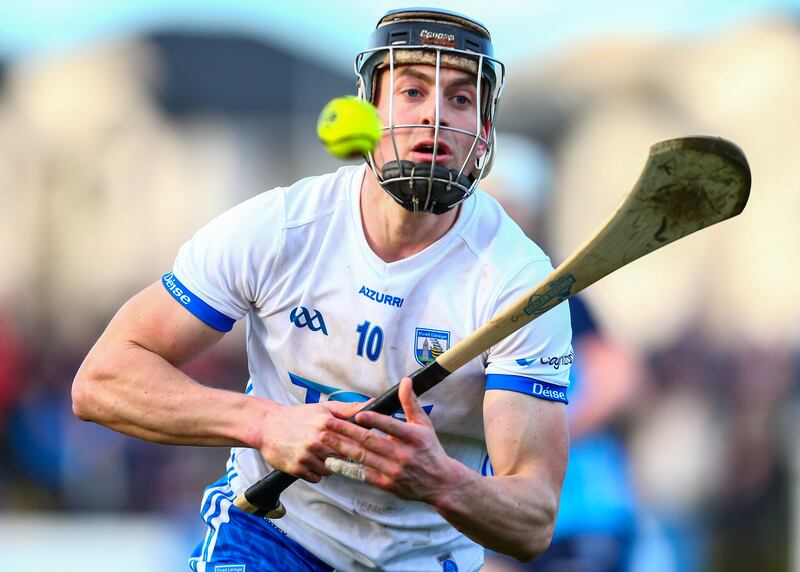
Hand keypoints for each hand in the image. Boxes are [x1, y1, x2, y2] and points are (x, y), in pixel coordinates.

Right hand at [256, 400, 364, 482]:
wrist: (267, 426)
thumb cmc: (299, 416)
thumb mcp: (324, 408)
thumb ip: (350, 408)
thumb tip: (374, 402)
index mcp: (326, 423)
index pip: (355, 439)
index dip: (362, 444)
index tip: (367, 447)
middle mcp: (317, 440)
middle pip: (345, 456)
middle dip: (345, 456)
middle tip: (340, 451)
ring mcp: (306, 455)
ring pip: (332, 469)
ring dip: (330, 465)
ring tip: (320, 454)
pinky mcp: (297, 468)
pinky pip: (317, 477)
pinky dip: (316, 472)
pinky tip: (310, 461)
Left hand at [320, 377, 462, 503]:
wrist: (440, 483)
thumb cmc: (429, 449)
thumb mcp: (424, 424)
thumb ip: (410, 403)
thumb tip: (405, 381)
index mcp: (413, 437)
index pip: (391, 426)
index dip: (375, 420)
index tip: (358, 413)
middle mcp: (403, 454)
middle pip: (371, 442)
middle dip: (346, 431)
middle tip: (327, 423)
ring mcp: (394, 471)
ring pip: (363, 457)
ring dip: (341, 447)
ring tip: (325, 438)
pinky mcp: (387, 485)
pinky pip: (364, 475)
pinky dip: (347, 468)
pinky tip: (332, 460)